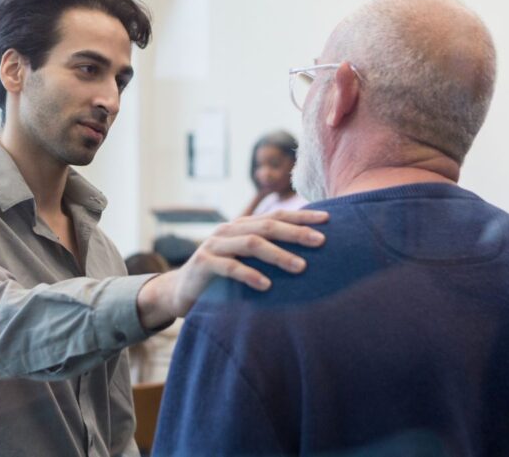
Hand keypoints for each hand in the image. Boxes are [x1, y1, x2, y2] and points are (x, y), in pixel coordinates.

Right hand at [136, 209, 328, 328]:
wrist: (179, 292)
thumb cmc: (221, 278)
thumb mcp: (244, 261)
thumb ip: (267, 254)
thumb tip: (308, 255)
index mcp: (243, 226)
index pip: (277, 215)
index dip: (302, 215)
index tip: (329, 219)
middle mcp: (230, 230)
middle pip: (268, 226)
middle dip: (296, 232)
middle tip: (320, 241)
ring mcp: (215, 245)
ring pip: (252, 243)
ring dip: (278, 254)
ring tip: (300, 267)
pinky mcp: (203, 264)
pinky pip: (229, 267)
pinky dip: (249, 275)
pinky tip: (267, 286)